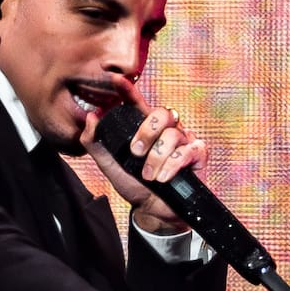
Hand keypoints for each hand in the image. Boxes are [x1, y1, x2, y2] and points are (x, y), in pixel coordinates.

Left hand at [82, 95, 207, 235]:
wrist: (153, 211)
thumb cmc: (134, 185)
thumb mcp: (110, 166)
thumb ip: (96, 143)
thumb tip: (91, 117)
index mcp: (144, 128)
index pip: (137, 103)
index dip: (128, 89)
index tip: (115, 79)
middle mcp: (166, 130)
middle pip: (161, 114)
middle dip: (146, 133)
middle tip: (135, 153)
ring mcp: (184, 140)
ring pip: (173, 135)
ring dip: (157, 158)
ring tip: (149, 176)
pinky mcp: (198, 154)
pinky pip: (189, 151)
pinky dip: (173, 165)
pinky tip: (164, 178)